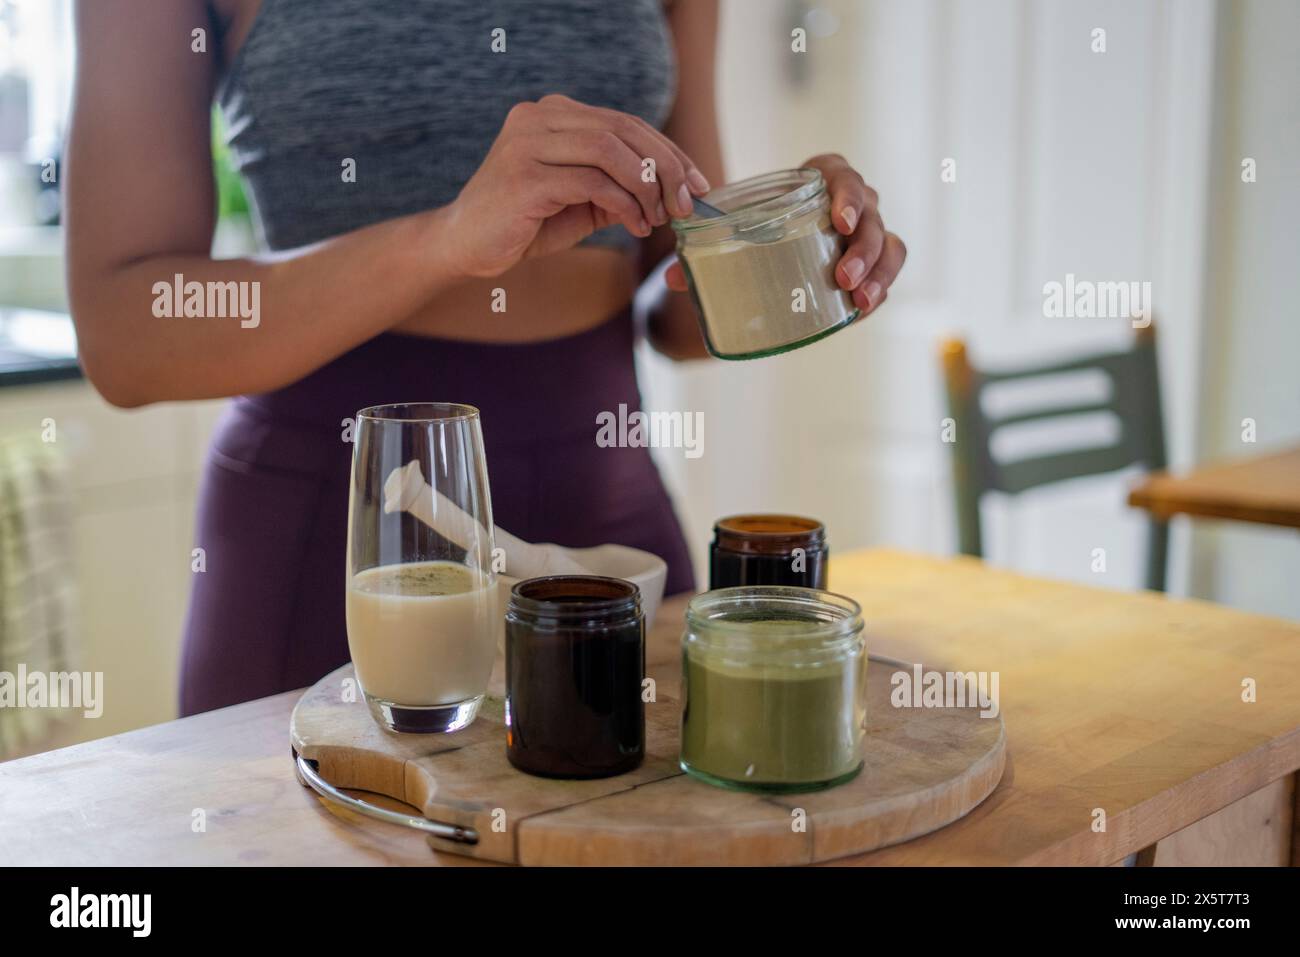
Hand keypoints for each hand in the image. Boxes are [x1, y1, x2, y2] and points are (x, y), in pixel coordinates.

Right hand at [445, 94, 710, 278]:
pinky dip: (623, 204)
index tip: (697, 183)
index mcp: (552, 113)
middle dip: (666, 168)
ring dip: (646, 187)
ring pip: (610, 151)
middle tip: (686, 204)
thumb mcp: (581, 201)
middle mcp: (538, 117)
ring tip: (658, 218)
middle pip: (623, 130)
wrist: (464, 246)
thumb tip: (671, 191)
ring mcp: (528, 143)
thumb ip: (618, 187)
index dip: (668, 151)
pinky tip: (634, 225)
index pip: (625, 122)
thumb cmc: (524, 223)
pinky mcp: (525, 177)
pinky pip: (592, 182)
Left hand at [665, 154, 904, 316]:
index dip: (848, 194)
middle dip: (864, 247)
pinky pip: (887, 271)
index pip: (842, 174)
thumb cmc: (756, 221)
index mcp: (821, 178)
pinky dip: (880, 289)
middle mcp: (852, 201)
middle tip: (841, 277)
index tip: (840, 220)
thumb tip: (673, 275)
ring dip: (878, 272)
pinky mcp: (871, 261)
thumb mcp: (734, 226)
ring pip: (890, 245)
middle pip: (873, 215)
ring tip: (859, 300)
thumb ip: (705, 246)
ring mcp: (867, 231)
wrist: (774, 233)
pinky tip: (863, 309)